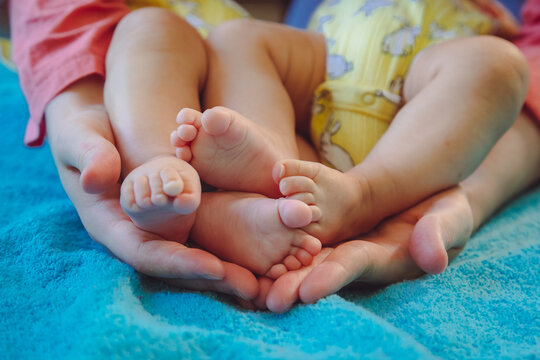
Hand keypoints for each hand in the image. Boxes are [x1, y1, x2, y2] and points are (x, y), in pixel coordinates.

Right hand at [44, 76, 257, 300]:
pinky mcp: (167, 220)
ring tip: (259, 284)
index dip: (181, 264)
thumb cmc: (84, 131)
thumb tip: (96, 181)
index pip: (145, 253)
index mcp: (109, 223)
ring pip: (188, 259)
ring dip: (223, 274)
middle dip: (211, 279)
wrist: (94, 128)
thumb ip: (90, 155)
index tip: (216, 268)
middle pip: (174, 266)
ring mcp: (152, 229)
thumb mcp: (81, 136)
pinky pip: (195, 241)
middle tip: (253, 289)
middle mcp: (133, 233)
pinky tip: (251, 262)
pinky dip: (221, 255)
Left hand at [252, 186, 472, 312]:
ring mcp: (340, 242)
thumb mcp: (451, 218)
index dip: (331, 278)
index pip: (354, 267)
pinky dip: (280, 237)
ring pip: (305, 255)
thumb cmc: (445, 209)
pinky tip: (254, 241)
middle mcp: (355, 255)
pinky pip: (302, 233)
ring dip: (279, 268)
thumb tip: (432, 260)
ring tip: (252, 285)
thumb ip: (440, 234)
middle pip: (320, 269)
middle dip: (295, 284)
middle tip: (267, 298)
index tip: (307, 292)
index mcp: (383, 257)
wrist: (427, 194)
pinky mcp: (330, 228)